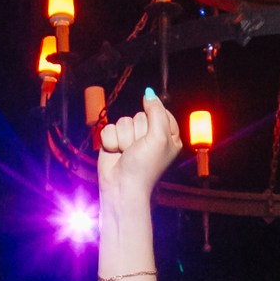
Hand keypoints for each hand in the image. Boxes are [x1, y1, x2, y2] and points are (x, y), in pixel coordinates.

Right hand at [98, 89, 186, 209]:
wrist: (122, 186)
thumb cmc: (144, 166)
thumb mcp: (159, 136)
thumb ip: (156, 111)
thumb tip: (149, 93)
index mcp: (168, 136)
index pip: (161, 112)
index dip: (154, 121)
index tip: (153, 136)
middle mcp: (151, 136)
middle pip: (140, 115)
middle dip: (137, 132)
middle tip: (138, 149)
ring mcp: (132, 138)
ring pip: (124, 120)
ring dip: (124, 138)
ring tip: (127, 153)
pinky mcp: (115, 140)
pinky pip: (110, 127)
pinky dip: (112, 141)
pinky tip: (116, 153)